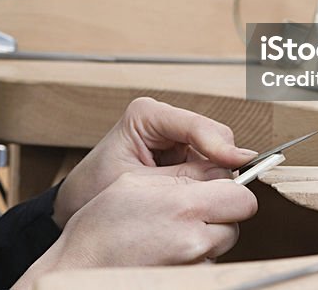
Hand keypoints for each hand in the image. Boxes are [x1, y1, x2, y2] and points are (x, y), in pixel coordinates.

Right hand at [16, 172, 257, 285]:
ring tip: (170, 229)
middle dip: (220, 212)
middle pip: (236, 223)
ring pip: (222, 243)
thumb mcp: (137, 181)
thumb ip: (183, 175)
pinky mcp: (188, 279)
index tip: (215, 186)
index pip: (242, 198)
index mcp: (184, 207)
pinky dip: (194, 254)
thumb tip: (219, 169)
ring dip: (207, 234)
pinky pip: (206, 262)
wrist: (81, 267)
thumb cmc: (101, 224)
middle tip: (188, 207)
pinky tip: (165, 248)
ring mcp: (193, 265)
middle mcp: (195, 240)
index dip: (231, 189)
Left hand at [51, 96, 257, 227]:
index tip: (239, 163)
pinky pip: (210, 168)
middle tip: (221, 197)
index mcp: (146, 115)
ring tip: (207, 203)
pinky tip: (202, 201)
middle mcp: (165, 120)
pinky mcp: (183, 155)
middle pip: (215, 138)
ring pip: (218, 154)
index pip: (196, 124)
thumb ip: (180, 179)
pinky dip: (210, 185)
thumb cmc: (95, 190)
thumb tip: (225, 176)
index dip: (220, 145)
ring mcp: (176, 137)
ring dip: (217, 179)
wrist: (78, 203)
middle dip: (221, 167)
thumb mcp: (137, 185)